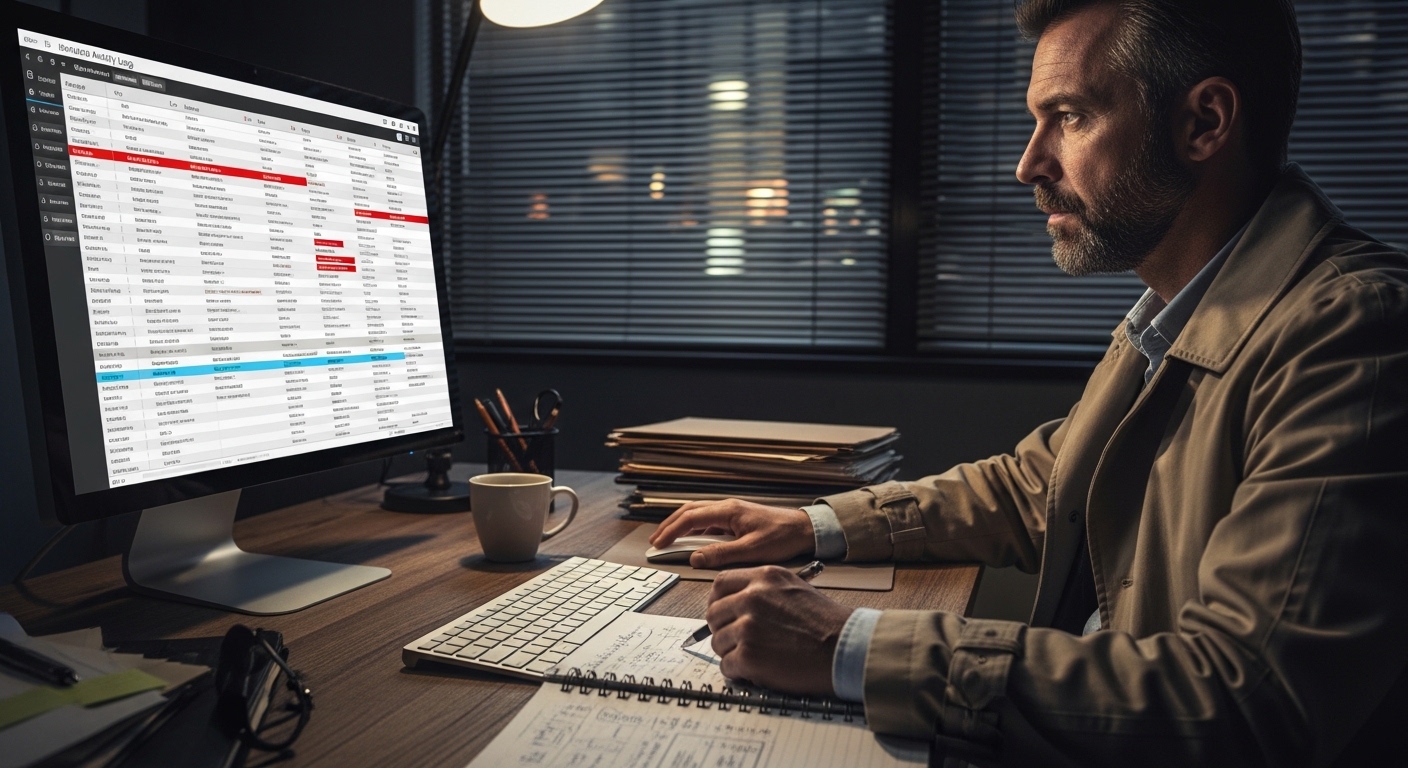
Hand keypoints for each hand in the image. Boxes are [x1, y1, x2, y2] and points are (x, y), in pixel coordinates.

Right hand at [649, 499, 814, 568]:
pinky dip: (695, 530)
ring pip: (698, 515)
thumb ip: (721, 554)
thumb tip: (696, 558)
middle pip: (689, 512)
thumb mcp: (751, 550)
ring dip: (681, 526)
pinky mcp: (737, 520)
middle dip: (670, 525)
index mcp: (728, 511)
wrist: (804, 530)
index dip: (671, 531)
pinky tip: (694, 542)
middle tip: (656, 541)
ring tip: (669, 540)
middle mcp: (727, 508)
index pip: (690, 518)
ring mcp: (732, 513)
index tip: (659, 544)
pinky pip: (709, 522)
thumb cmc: (783, 537)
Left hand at [705, 566, 853, 694]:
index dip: (718, 601)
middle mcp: (752, 598)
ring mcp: (748, 626)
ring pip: (718, 642)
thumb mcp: (794, 588)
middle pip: (714, 614)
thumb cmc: (828, 623)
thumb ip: (763, 591)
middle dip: (722, 629)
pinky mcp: (749, 655)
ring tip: (756, 657)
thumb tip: (736, 605)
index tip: (723, 614)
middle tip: (737, 641)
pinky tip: (757, 671)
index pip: (721, 584)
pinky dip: (739, 672)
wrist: (847, 648)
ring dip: (732, 653)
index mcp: (764, 578)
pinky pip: (727, 666)